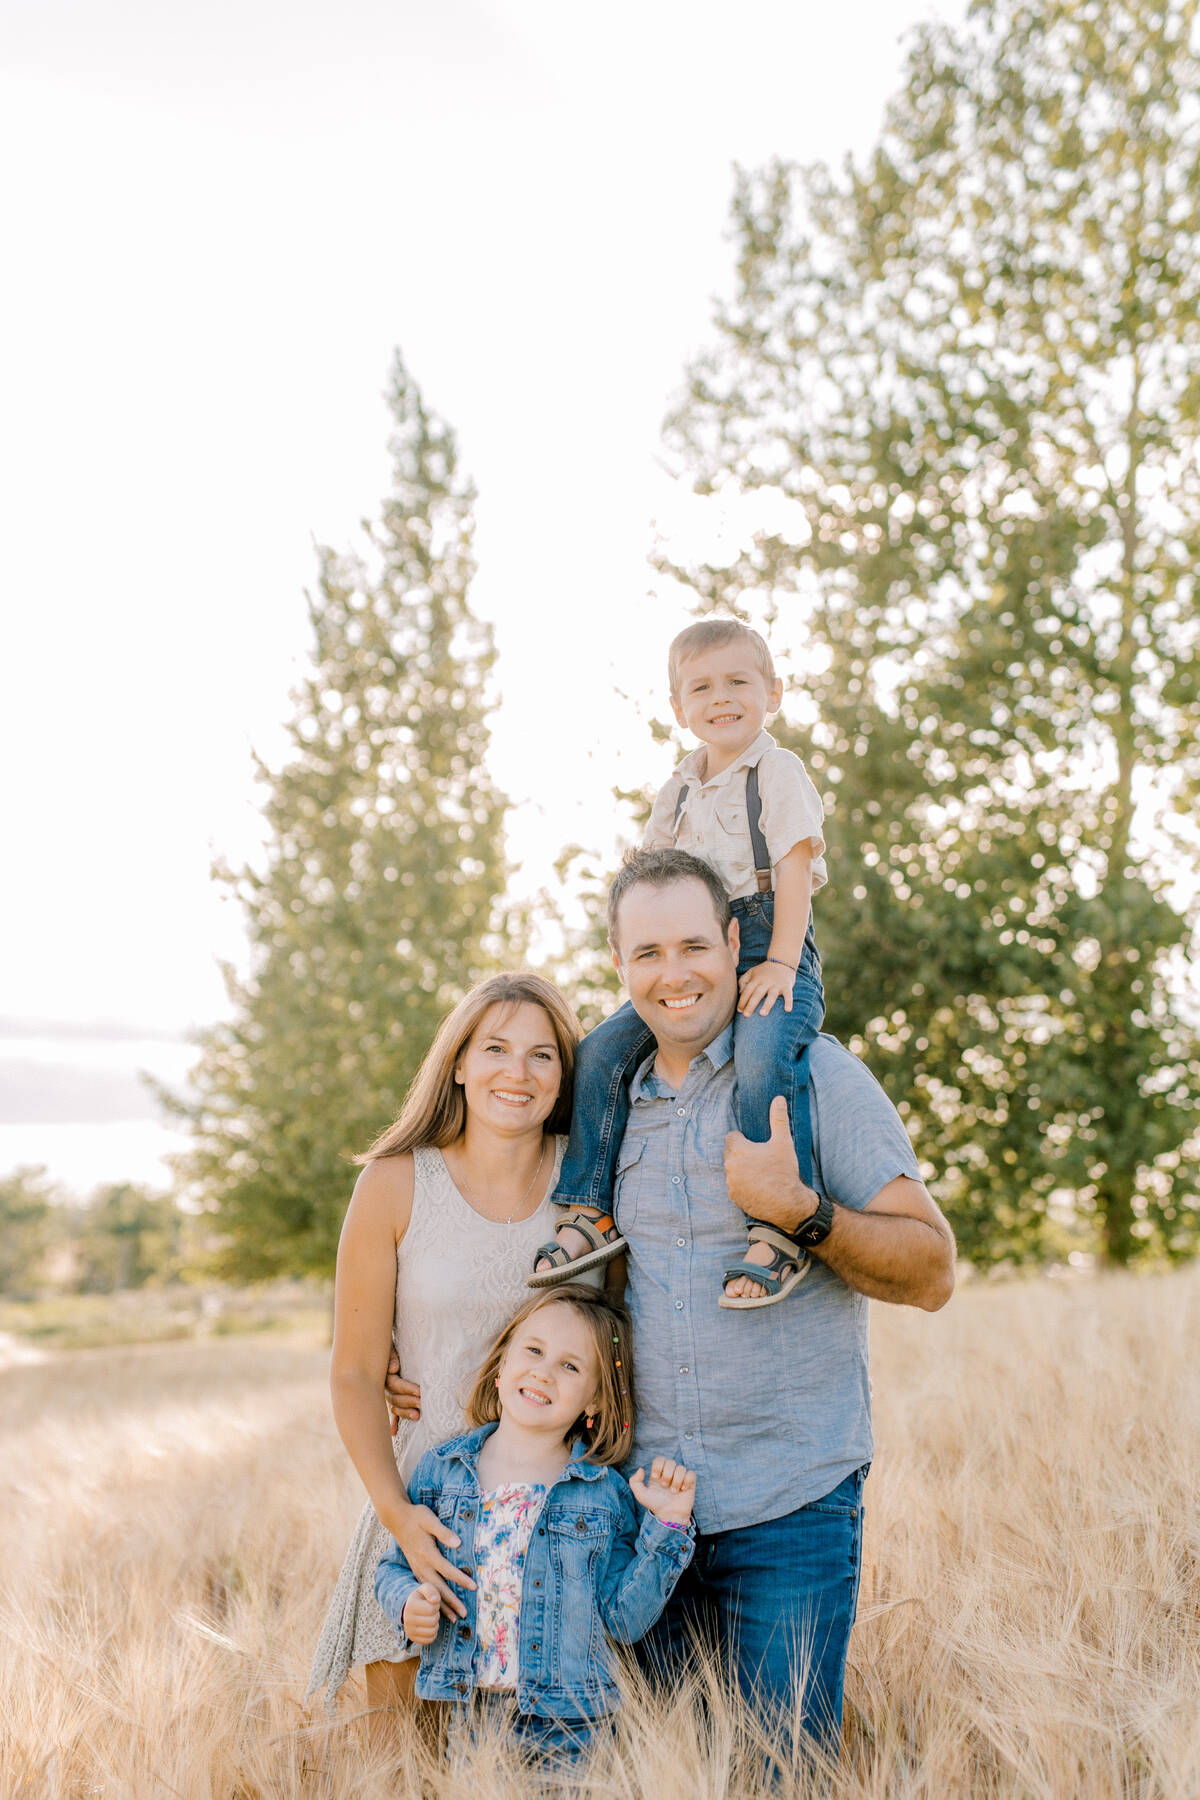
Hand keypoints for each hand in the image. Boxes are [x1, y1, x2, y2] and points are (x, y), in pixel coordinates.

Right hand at [384, 1350, 421, 1434]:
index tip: (420, 1391)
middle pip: (395, 1398)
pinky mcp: (394, 1398)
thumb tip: (393, 1369)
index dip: (407, 1389)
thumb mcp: (389, 1346)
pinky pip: (393, 1412)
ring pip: (395, 1407)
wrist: (381, 1346)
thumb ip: (391, 1355)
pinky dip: (394, 1422)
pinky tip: (393, 1432)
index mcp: (385, 1374)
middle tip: (423, 1404)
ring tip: (418, 1416)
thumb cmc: (387, 1344)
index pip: (395, 1385)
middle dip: (410, 1402)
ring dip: (406, 1413)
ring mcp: (388, 1394)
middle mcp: (384, 1387)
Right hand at [389, 1503, 475, 1620]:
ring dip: (442, 1606)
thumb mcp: (430, 1519)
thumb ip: (443, 1532)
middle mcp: (421, 1564)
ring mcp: (417, 1568)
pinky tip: (438, 1609)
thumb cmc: (416, 1517)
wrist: (397, 1518)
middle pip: (438, 1587)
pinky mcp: (415, 1568)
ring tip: (453, 1618)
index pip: (447, 1569)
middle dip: (452, 1602)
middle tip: (464, 1614)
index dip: (461, 1579)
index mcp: (427, 1552)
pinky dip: (432, 1600)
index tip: (473, 1587)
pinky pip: (424, 1589)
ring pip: (431, 1591)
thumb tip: (458, 1543)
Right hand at [401, 1582, 441, 1645]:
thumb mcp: (425, 1589)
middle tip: (432, 1611)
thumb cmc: (421, 1597)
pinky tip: (429, 1626)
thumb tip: (435, 1600)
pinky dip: (433, 1633)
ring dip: (435, 1624)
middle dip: (436, 1615)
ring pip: (432, 1631)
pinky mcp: (413, 1639)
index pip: (431, 1609)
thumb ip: (431, 1591)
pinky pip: (429, 1640)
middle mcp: (408, 1619)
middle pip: (432, 1621)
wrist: (410, 1608)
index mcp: (410, 1605)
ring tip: (431, 1618)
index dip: (436, 1606)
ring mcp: (409, 1630)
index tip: (433, 1603)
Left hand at [629, 1457, 695, 1526]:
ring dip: (676, 1480)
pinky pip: (691, 1474)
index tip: (655, 1477)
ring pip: (681, 1468)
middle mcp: (669, 1474)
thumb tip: (641, 1469)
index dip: (658, 1465)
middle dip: (667, 1474)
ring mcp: (680, 1478)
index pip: (659, 1459)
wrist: (669, 1517)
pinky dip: (687, 1481)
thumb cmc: (655, 1505)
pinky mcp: (689, 1483)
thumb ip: (634, 1481)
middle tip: (665, 1486)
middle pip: (670, 1461)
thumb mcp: (640, 1495)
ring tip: (674, 1491)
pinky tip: (683, 1489)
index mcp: (658, 1474)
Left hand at [724, 1094, 814, 1232]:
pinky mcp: (734, 1197)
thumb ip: (779, 1119)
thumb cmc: (784, 1171)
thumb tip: (778, 1099)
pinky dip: (742, 1185)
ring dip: (741, 1169)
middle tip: (759, 1158)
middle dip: (741, 1154)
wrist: (788, 1204)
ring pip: (732, 1170)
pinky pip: (734, 1186)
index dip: (743, 1139)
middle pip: (730, 1154)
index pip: (731, 1137)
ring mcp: (731, 1183)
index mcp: (738, 1150)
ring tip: (759, 1173)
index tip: (754, 1144)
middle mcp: (730, 1166)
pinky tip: (757, 1186)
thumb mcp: (784, 1143)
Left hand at [737, 960, 794, 1016]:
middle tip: (746, 1015)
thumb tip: (740, 993)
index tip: (739, 1011)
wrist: (783, 961)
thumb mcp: (751, 972)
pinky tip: (788, 1010)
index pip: (748, 990)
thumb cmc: (764, 970)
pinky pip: (788, 995)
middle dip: (751, 1005)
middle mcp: (766, 982)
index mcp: (756, 979)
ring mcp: (777, 984)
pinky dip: (789, 1002)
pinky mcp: (787, 986)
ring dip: (767, 1005)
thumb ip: (743, 981)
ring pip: (771, 995)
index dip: (742, 1000)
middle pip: (757, 994)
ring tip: (762, 1014)